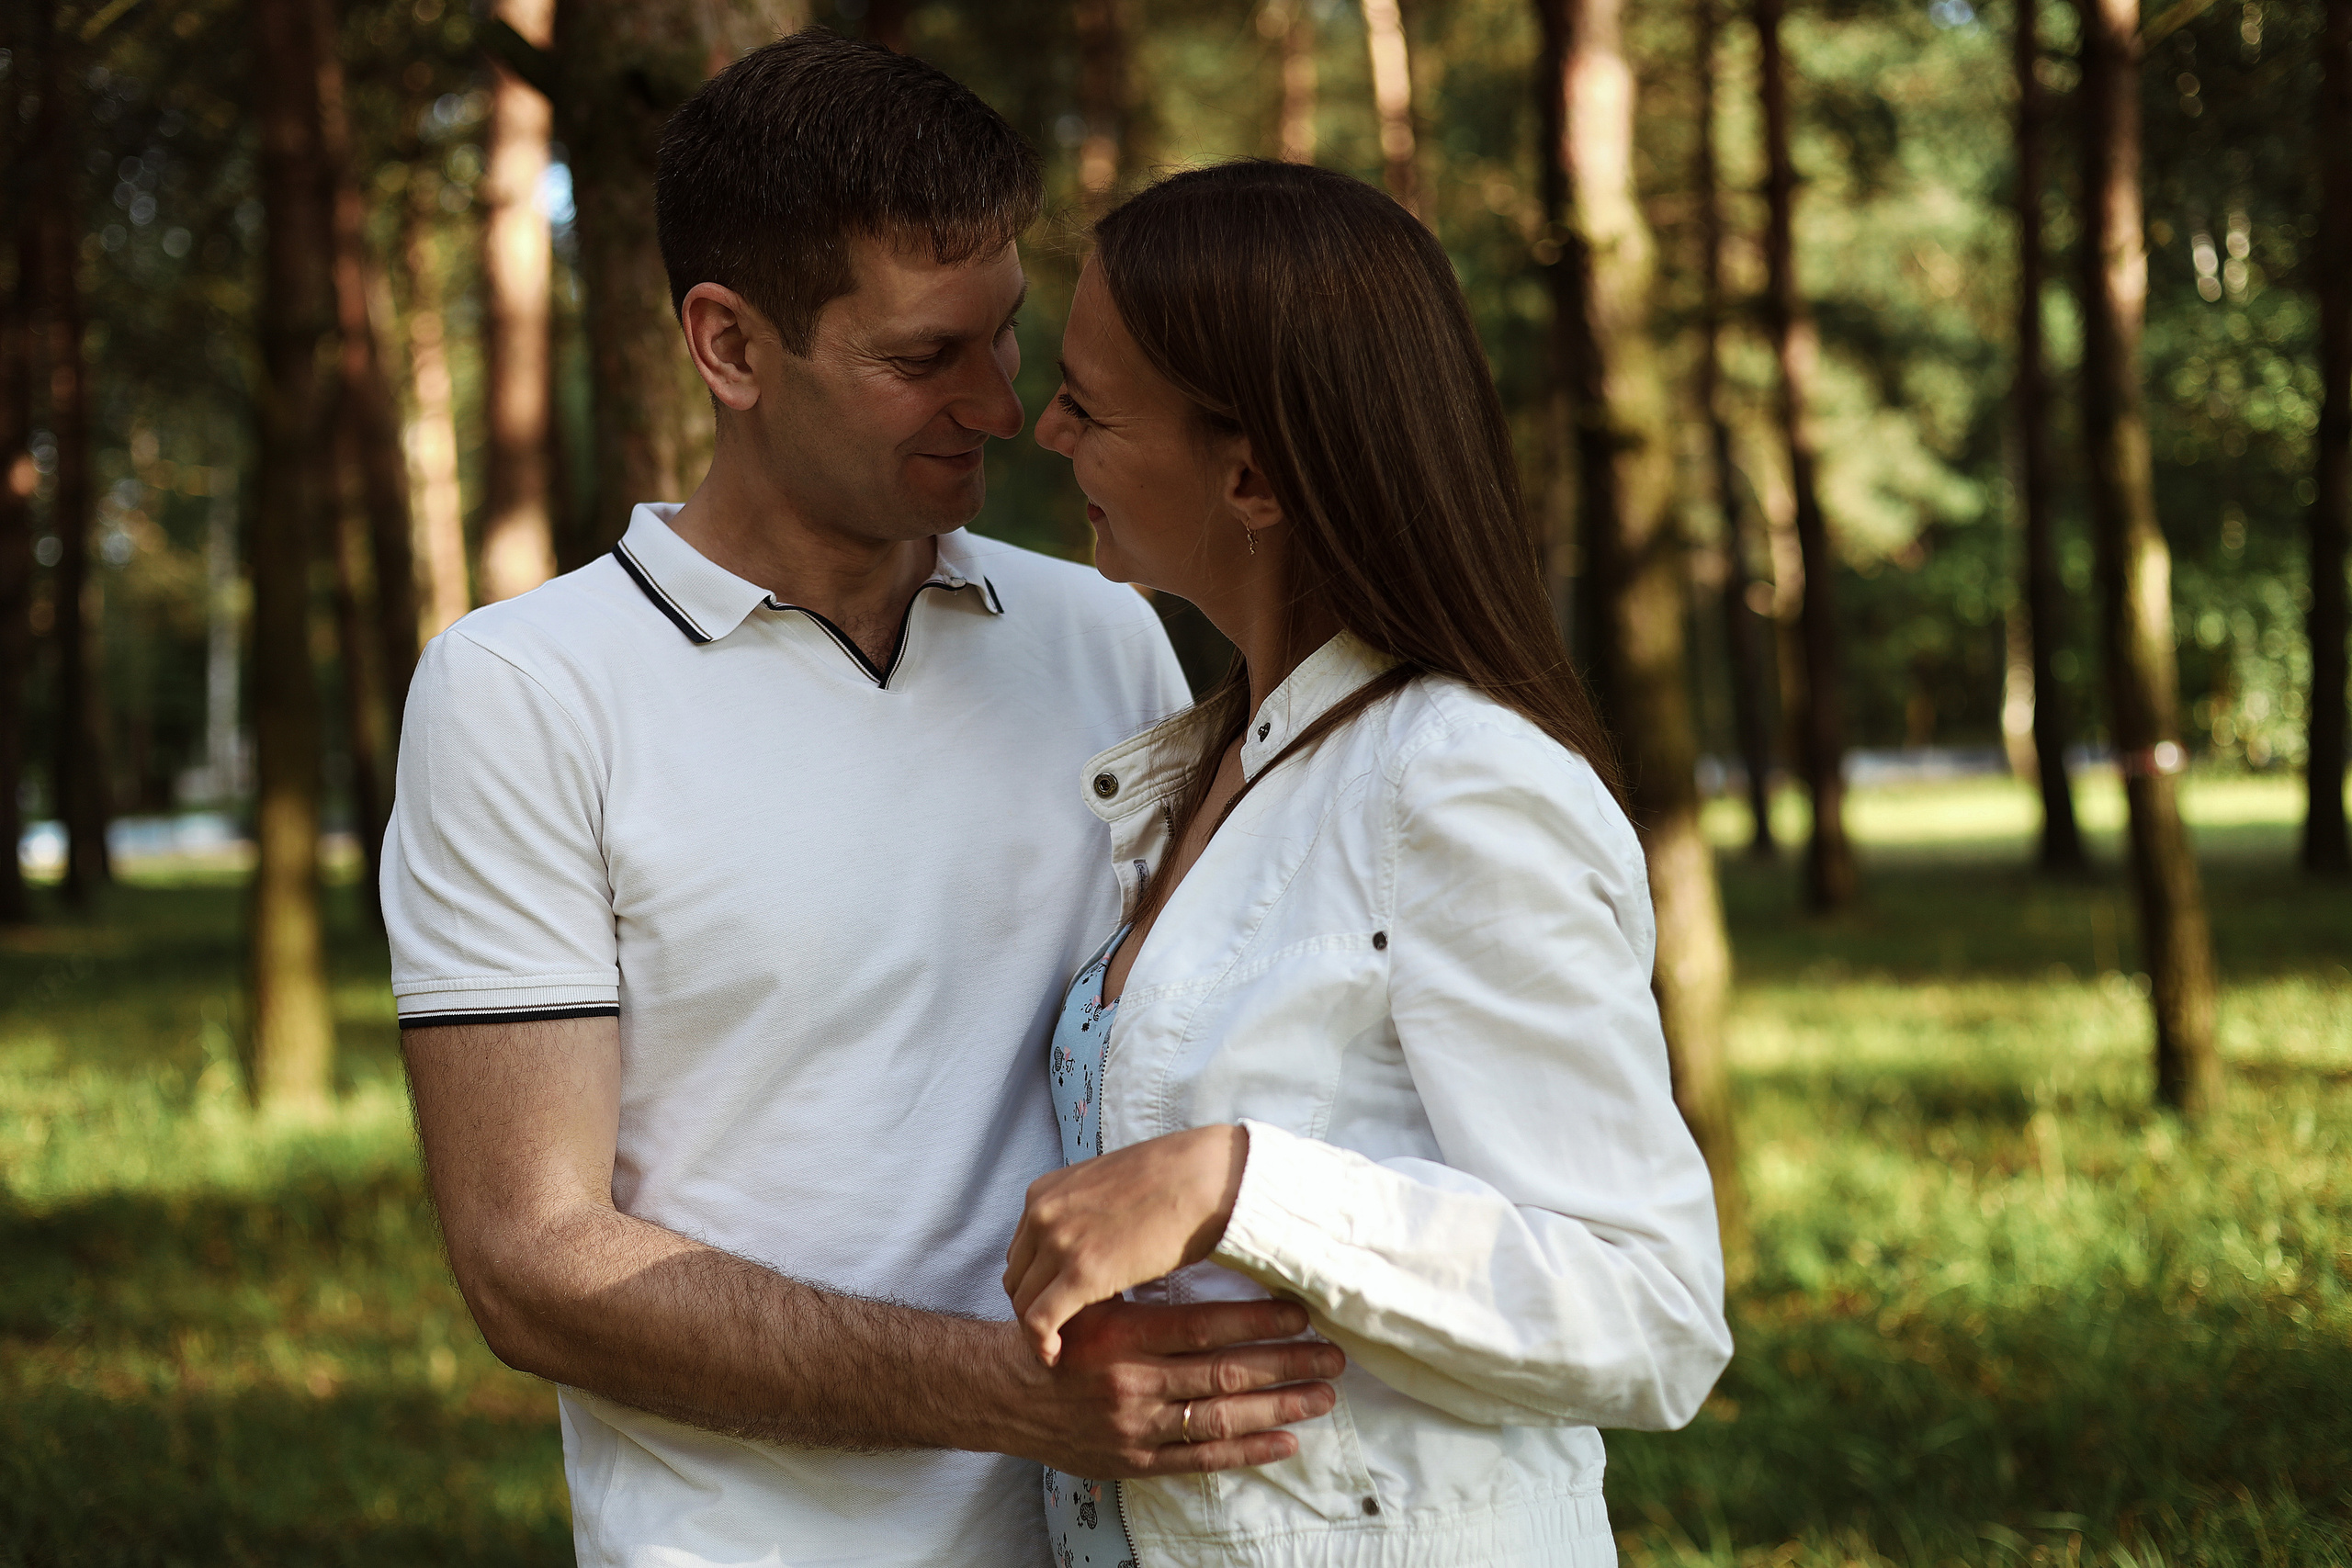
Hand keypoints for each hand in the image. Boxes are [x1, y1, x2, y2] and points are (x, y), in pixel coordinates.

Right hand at [987, 1299, 1341, 1477]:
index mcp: (1124, 1335)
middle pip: (1225, 1374)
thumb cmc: (1060, 1338)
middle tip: (1333, 1355)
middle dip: (1287, 1364)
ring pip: (1221, 1418)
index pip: (1204, 1326)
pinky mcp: (1136, 1461)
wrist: (1005, 1395)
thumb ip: (1141, 1282)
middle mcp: (1133, 1383)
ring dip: (1279, 1408)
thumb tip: (1201, 1243)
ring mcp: (1136, 1427)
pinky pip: (1202, 1460)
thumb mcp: (1092, 1298)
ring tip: (1322, 1395)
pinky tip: (1286, 1441)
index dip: (1257, 1320)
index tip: (1301, 1312)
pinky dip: (1248, 1452)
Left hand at [1004, 1125, 1248, 1363]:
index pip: (1021, 1251)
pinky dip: (1041, 1343)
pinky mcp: (1081, 1272)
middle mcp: (1042, 1213)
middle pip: (1016, 1278)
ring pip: (1023, 1303)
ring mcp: (1058, 1242)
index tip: (1054, 1303)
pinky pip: (1040, 1320)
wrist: (1203, 1177)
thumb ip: (1086, 1209)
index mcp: (1045, 1192)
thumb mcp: (1108, 1186)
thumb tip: (1094, 1234)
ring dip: (1036, 1329)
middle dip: (1032, 1307)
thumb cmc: (1172, 1180)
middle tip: (1056, 1331)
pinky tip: (1056, 1356)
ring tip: (1059, 1347)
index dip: (1035, 1282)